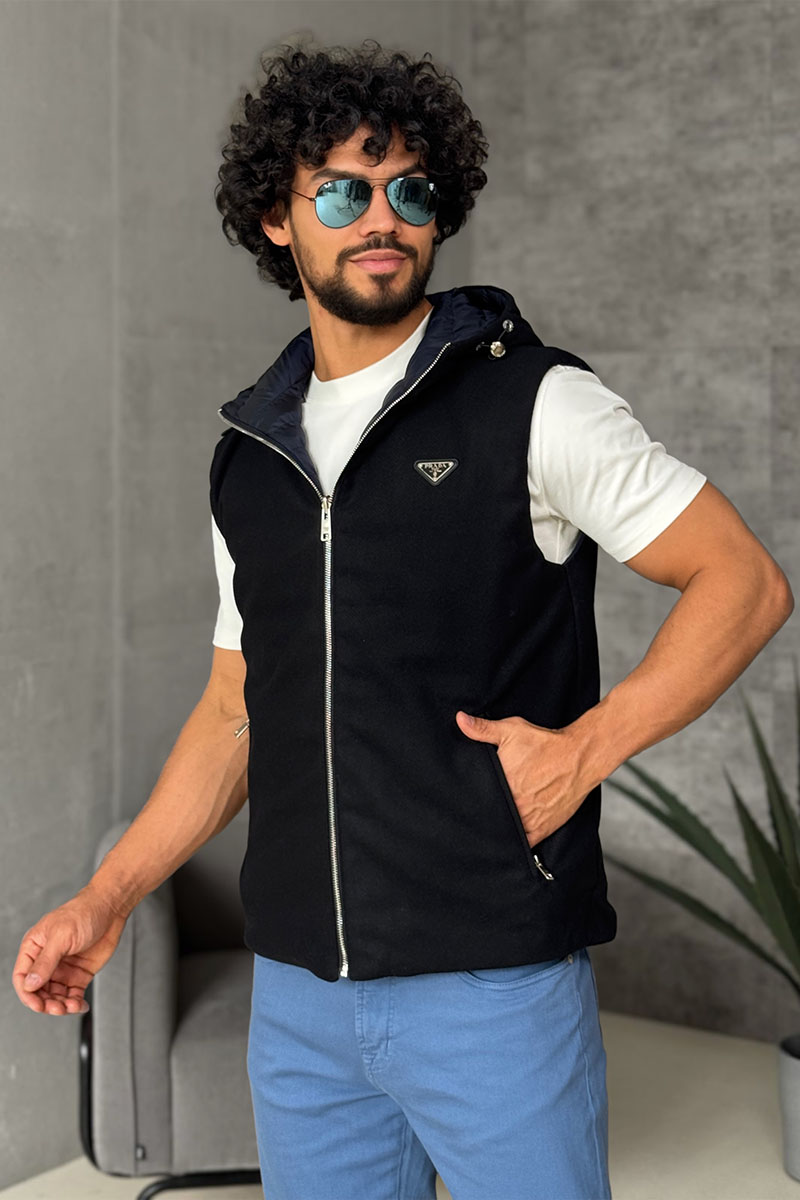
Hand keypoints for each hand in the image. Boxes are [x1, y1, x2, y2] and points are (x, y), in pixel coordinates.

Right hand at [12, 886, 128, 1015]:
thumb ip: (45, 962)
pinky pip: (73, 994)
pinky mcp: (79, 974)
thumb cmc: (83, 913)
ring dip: (61, 1006)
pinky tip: (80, 1006)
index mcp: (34, 948)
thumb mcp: (61, 936)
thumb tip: (30, 984)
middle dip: (46, 1003)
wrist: (110, 909)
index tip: (37, 1004)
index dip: (27, 993)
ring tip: (71, 1006)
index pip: (22, 977)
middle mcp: (46, 960)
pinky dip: (75, 1003)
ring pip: (55, 996)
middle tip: (58, 1008)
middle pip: (38, 991)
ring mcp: (63, 969)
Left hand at [455, 710, 594, 847]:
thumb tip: (460, 720)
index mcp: (501, 784)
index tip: (466, 801)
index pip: (477, 800)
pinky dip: (517, 842)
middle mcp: (514, 805)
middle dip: (485, 813)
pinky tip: (512, 835)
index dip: (471, 800)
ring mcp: (528, 820)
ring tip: (495, 822)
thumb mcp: (511, 730)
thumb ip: (482, 729)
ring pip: (505, 831)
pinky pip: (524, 844)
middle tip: (481, 810)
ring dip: (500, 827)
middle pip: (491, 816)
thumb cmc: (547, 745)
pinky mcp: (542, 829)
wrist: (579, 757)